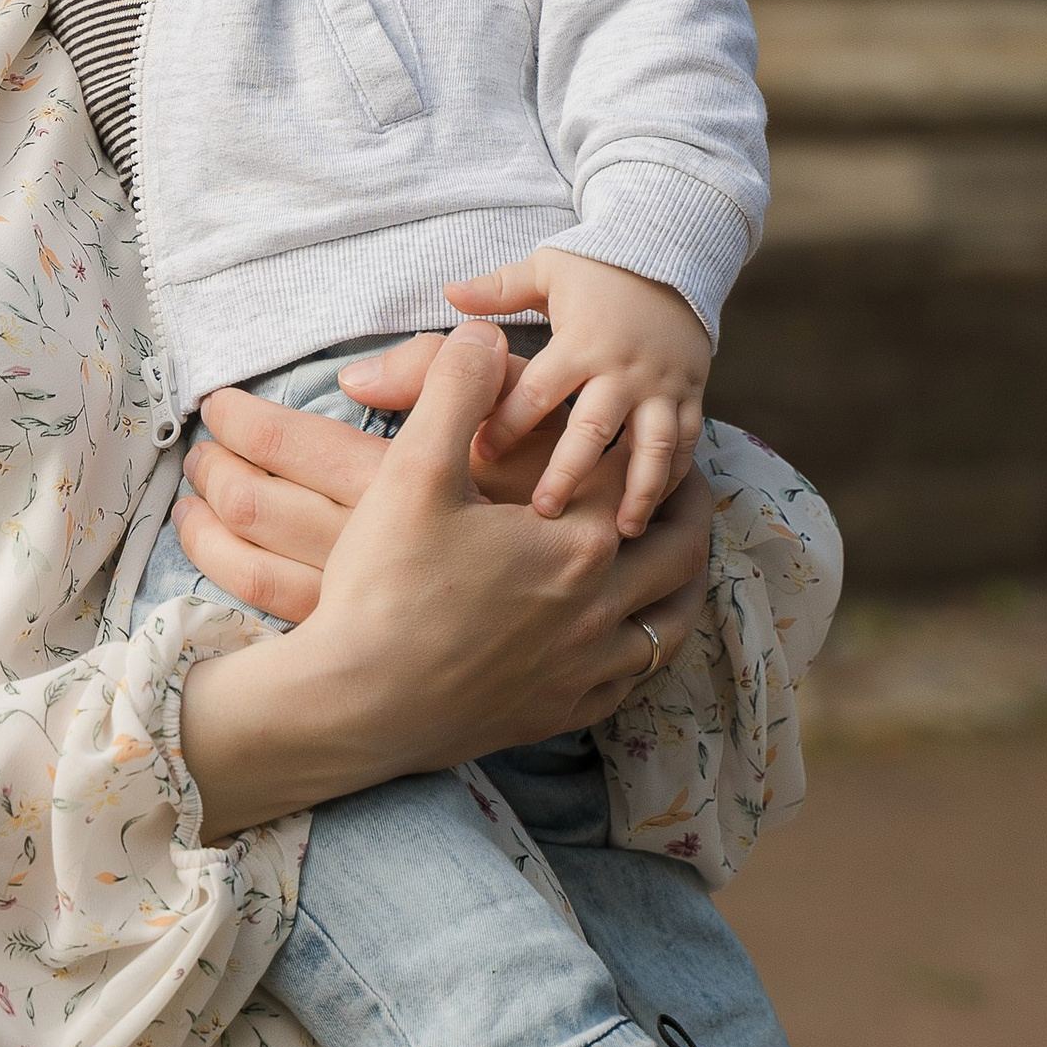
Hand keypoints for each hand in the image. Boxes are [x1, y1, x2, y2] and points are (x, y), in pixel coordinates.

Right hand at [172, 324, 709, 844]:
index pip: (641, 481)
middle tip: (685, 489)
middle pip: (679, 553)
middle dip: (688, 513)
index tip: (656, 432)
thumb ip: (454, 392)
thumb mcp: (412, 472)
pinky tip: (627, 643)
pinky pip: (630, 684)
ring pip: (670, 625)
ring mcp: (584, 667)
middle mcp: (599, 606)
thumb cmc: (385, 586)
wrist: (357, 702)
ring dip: (682, 587)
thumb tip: (484, 334)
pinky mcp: (559, 711)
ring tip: (674, 563)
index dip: (652, 450)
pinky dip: (644, 653)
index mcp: (576, 541)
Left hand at [425, 248, 711, 536]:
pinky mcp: (691, 393)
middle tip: (542, 512)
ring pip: (651, 446)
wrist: (673, 254)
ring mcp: (663, 384)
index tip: (481, 456)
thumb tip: (447, 290)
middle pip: (593, 429)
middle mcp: (624, 368)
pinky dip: (673, 477)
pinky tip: (655, 510)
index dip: (507, 425)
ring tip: (620, 532)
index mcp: (582, 341)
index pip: (538, 391)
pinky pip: (686, 442)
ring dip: (636, 490)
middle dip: (568, 473)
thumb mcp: (546, 269)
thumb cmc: (598, 266)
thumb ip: (498, 288)